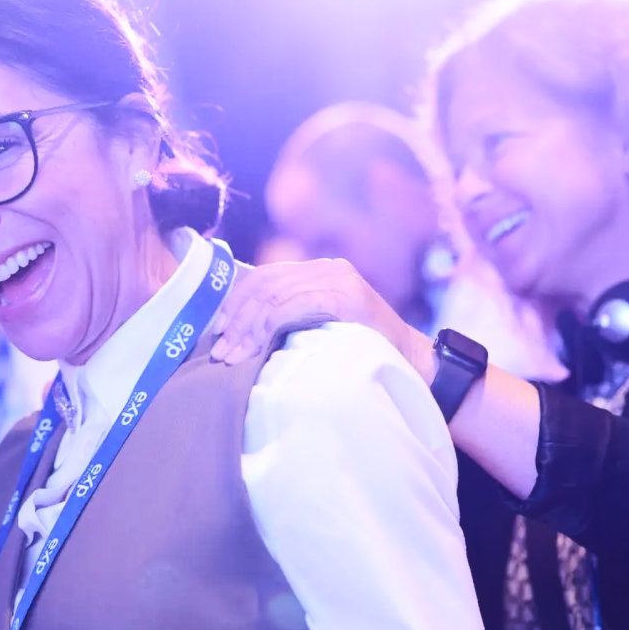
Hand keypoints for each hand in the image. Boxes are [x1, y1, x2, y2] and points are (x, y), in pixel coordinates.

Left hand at [210, 258, 430, 378]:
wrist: (411, 362)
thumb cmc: (361, 351)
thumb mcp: (319, 326)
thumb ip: (290, 317)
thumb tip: (237, 329)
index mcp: (319, 271)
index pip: (264, 276)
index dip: (234, 302)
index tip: (217, 332)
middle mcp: (328, 267)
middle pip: (264, 284)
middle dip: (236, 319)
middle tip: (220, 351)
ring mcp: (340, 279)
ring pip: (275, 295)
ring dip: (247, 329)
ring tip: (232, 357)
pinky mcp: (349, 296)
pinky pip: (296, 305)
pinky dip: (269, 326)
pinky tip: (256, 346)